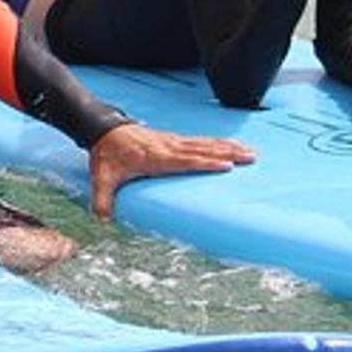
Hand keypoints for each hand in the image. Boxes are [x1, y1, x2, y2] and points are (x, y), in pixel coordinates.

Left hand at [87, 124, 255, 218]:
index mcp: (156, 158)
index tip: (227, 166)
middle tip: (251, 157)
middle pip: (203, 150)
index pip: (185, 160)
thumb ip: (102, 200)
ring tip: (249, 151)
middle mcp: (168, 147)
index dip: (206, 163)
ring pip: (205, 143)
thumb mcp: (102, 178)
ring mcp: (172, 141)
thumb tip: (101, 221)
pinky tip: (229, 145)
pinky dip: (217, 142)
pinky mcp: (173, 139)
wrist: (104, 130)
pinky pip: (199, 141)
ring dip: (228, 146)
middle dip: (228, 153)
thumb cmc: (107, 155)